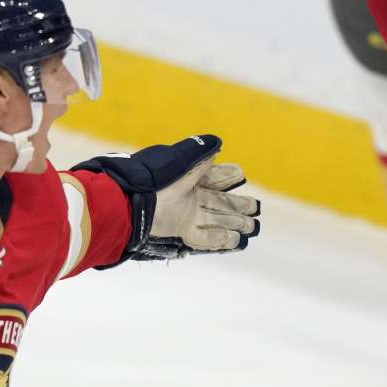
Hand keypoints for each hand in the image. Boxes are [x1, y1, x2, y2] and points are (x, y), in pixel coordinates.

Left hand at [72, 136, 260, 261]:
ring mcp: (187, 215)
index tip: (240, 174)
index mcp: (190, 178)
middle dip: (239, 205)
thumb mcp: (179, 161)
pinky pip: (206, 238)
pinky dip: (222, 240)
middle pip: (220, 202)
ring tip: (252, 227)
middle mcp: (190, 197)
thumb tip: (218, 145)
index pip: (215, 177)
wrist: (131, 200)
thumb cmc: (154, 177)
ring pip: (217, 220)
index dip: (229, 176)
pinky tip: (236, 241)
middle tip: (255, 208)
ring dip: (235, 223)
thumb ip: (200, 154)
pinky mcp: (181, 231)